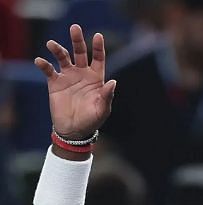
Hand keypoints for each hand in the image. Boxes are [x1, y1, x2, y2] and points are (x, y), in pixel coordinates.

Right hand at [33, 24, 116, 138]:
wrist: (74, 130)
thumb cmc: (92, 120)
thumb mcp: (102, 109)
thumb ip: (107, 95)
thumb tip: (113, 82)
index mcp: (96, 78)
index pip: (98, 58)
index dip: (98, 47)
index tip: (98, 35)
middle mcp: (82, 74)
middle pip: (80, 52)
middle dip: (77, 40)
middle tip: (74, 27)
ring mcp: (68, 76)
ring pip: (63, 58)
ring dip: (57, 49)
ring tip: (51, 44)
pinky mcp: (55, 83)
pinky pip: (48, 70)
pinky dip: (44, 64)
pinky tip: (40, 61)